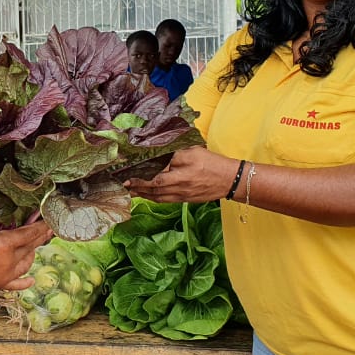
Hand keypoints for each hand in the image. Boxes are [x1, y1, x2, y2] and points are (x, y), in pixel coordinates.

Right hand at [0, 206, 50, 290]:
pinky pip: (17, 284)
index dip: (41, 226)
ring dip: (32, 253)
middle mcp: (10, 260)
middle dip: (39, 237)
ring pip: (26, 263)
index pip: (30, 233)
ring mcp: (5, 274)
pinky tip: (32, 280)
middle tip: (48, 229)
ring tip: (33, 246)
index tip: (49, 220)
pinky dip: (25, 282)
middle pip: (31, 247)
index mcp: (6, 243)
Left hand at [124, 146, 238, 203]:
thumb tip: (159, 157)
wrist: (230, 179)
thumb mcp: (194, 153)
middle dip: (137, 189)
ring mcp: (182, 196)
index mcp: (180, 177)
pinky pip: (166, 200)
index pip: (155, 181)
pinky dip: (154, 198)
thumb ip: (175, 155)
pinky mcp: (186, 199)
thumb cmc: (213, 164)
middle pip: (153, 192)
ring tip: (131, 192)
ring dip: (144, 195)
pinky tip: (148, 195)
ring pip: (158, 198)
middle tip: (124, 187)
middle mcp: (179, 189)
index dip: (140, 181)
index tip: (128, 179)